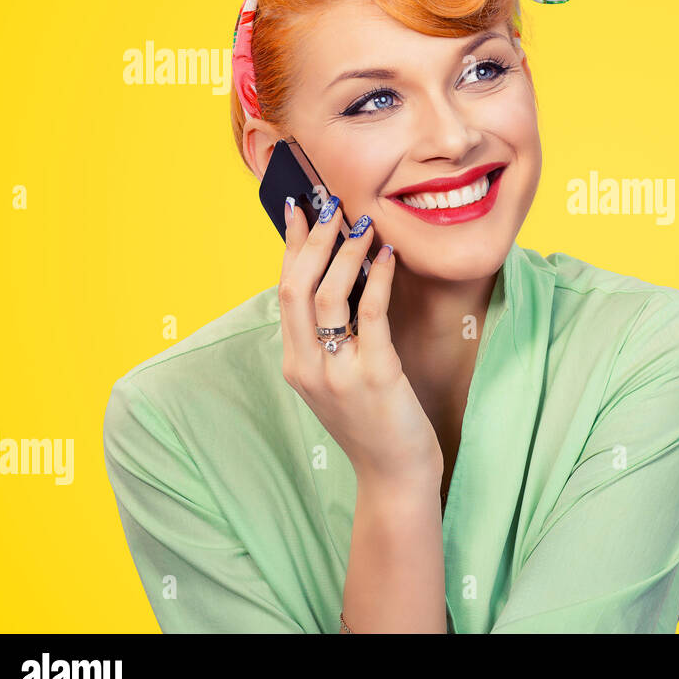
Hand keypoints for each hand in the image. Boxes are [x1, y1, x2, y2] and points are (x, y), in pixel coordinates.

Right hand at [277, 195, 441, 488]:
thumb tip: (341, 273)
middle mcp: (307, 366)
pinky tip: (389, 257)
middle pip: (295, 288)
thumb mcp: (339, 376)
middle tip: (331, 205)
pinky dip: (377, 279)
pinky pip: (370, 314)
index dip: (291, 247)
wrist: (394, 473)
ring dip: (345, 254)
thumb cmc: (373, 420)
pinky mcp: (374, 375)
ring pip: (328, 296)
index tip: (298, 208)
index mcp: (294, 363)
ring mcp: (337, 372)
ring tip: (362, 225)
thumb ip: (331, 335)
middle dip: (313, 240)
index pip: (283, 292)